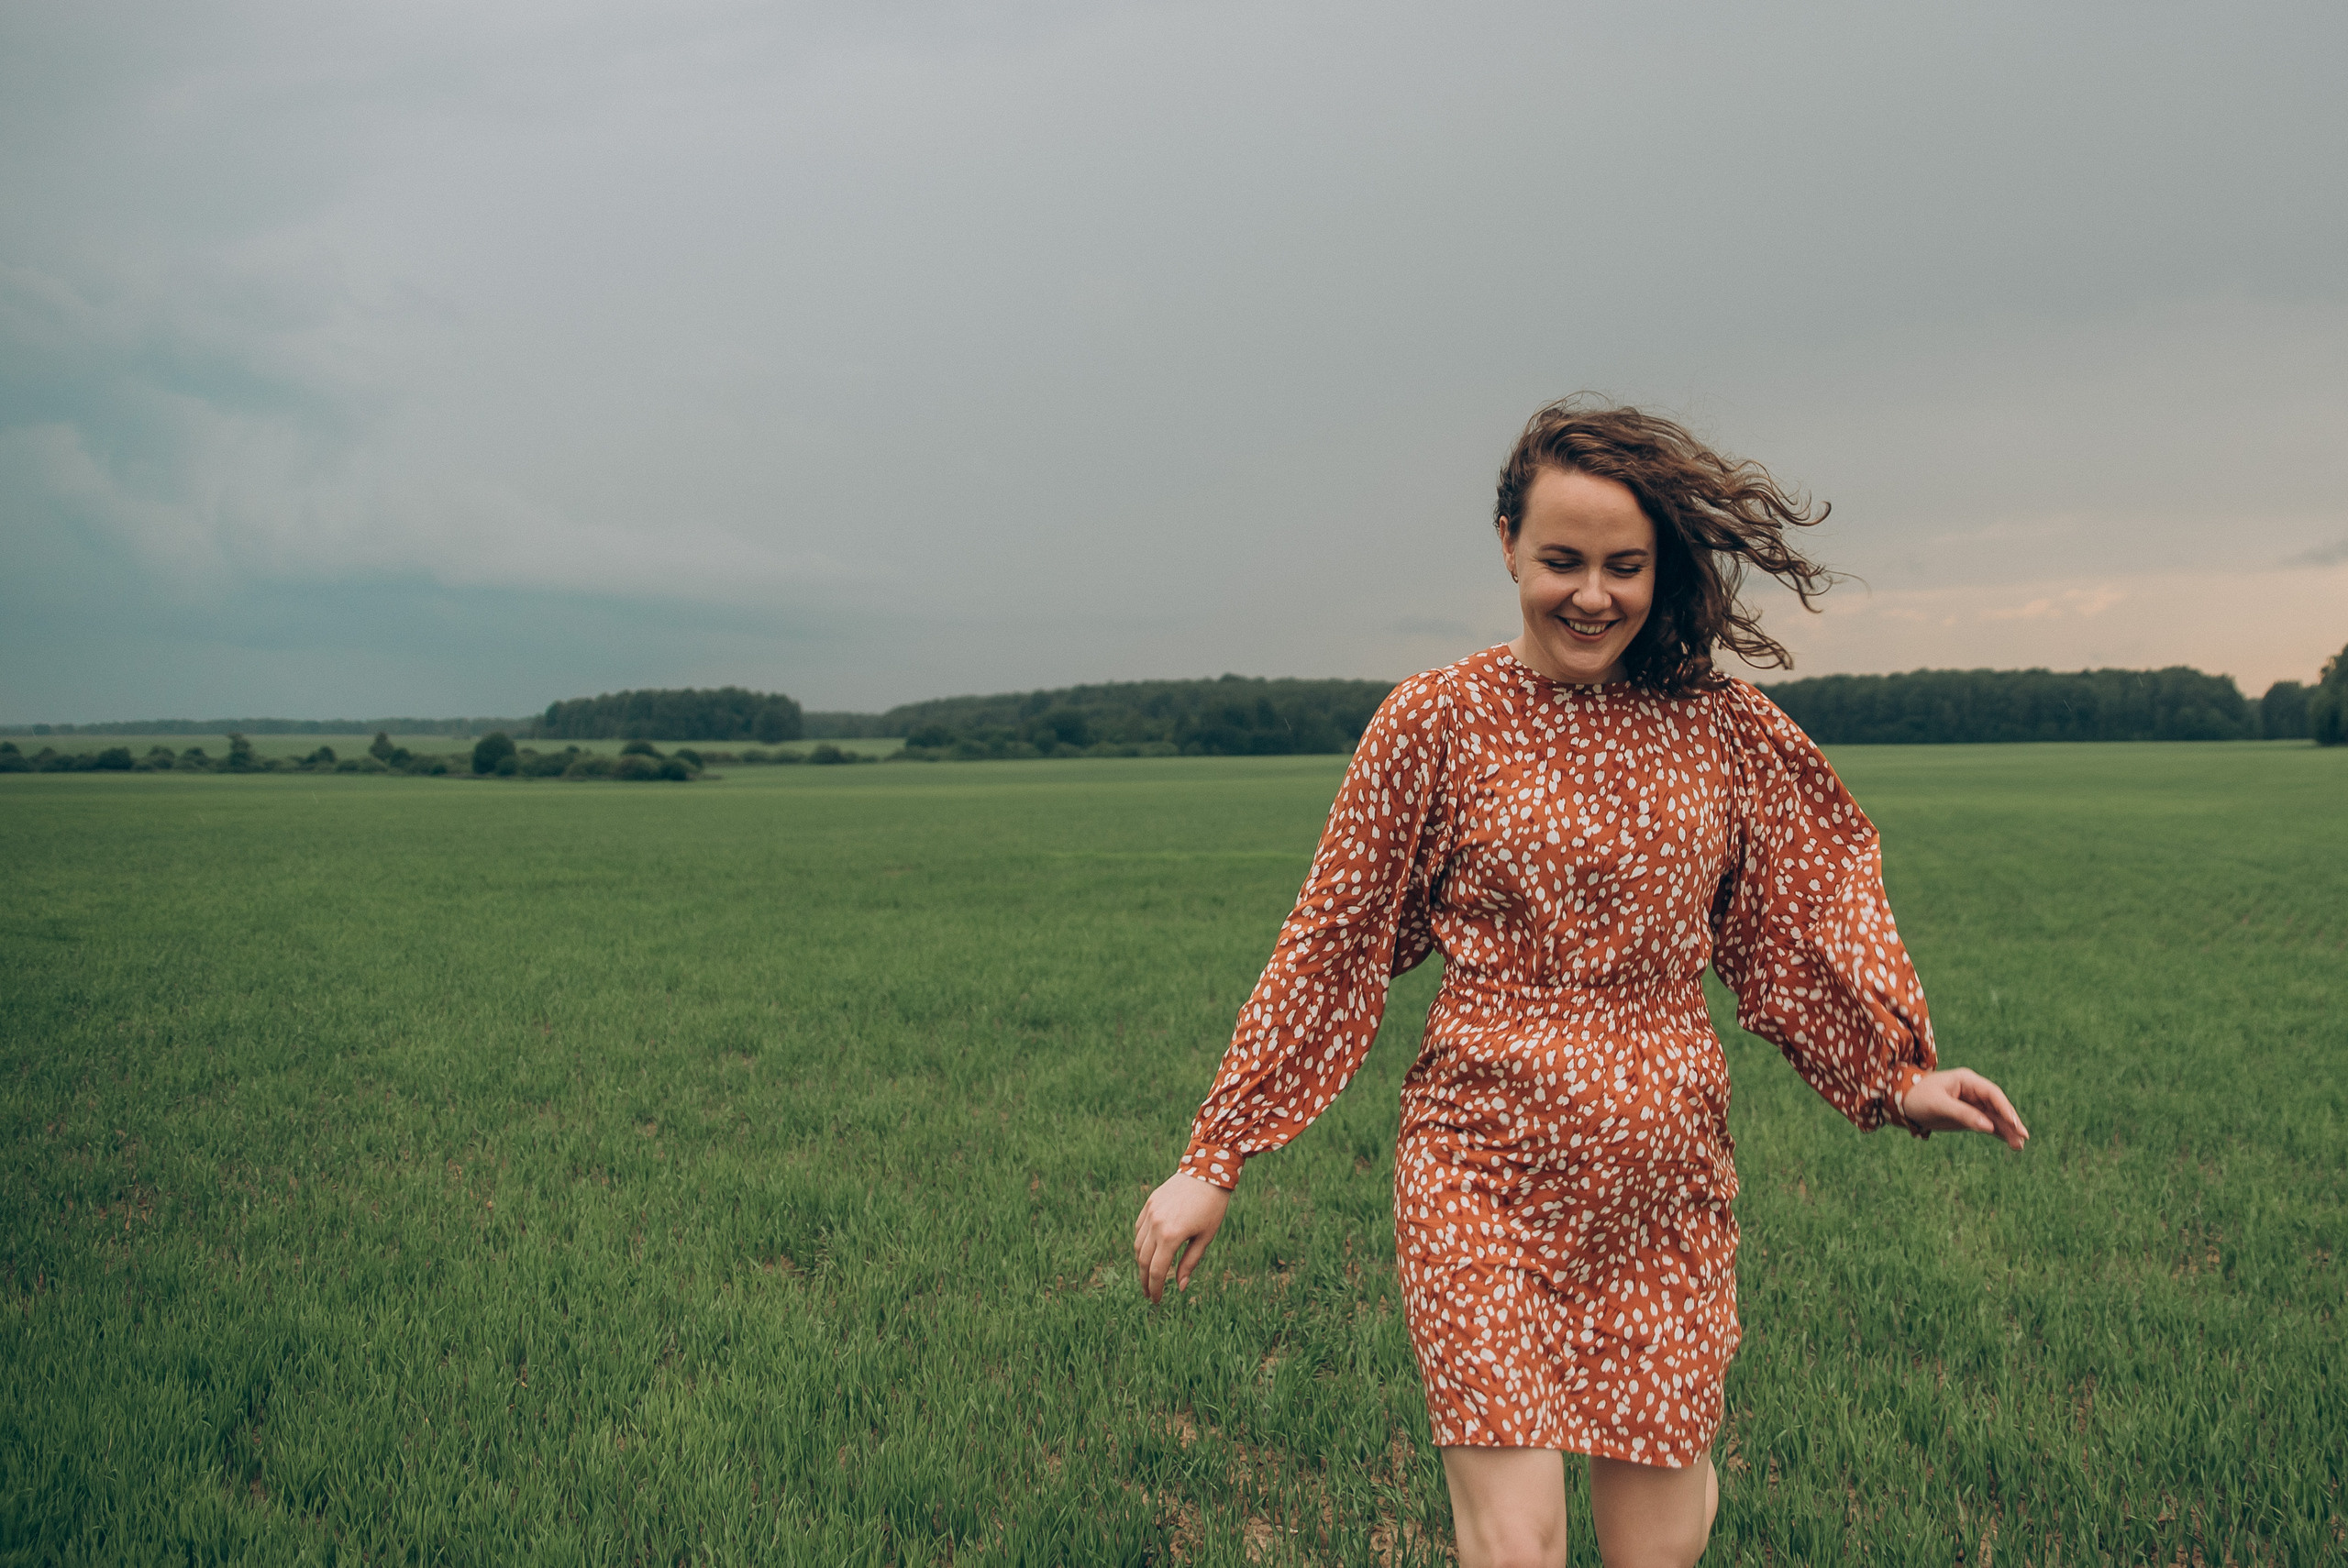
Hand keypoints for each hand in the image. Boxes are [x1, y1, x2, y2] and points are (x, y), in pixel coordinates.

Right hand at [1132, 1172, 1230, 1303]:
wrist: (1208, 1171)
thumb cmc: (1212, 1206)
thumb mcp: (1205, 1237)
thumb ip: (1190, 1263)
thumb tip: (1179, 1287)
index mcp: (1171, 1236)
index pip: (1157, 1271)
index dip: (1155, 1289)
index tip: (1157, 1301)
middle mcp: (1156, 1225)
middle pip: (1143, 1261)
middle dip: (1145, 1280)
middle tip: (1149, 1294)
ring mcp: (1150, 1213)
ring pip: (1138, 1245)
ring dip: (1141, 1263)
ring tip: (1148, 1275)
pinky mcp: (1149, 1203)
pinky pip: (1139, 1229)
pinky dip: (1140, 1243)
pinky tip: (1147, 1251)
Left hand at [1898, 1068, 2028, 1148]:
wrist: (1902, 1102)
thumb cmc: (1918, 1098)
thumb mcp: (1938, 1105)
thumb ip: (1963, 1114)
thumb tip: (1988, 1126)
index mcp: (1967, 1080)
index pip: (1992, 1094)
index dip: (2006, 1108)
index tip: (2015, 1124)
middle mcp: (1973, 1091)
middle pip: (1998, 1106)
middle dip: (2011, 1121)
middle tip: (2023, 1137)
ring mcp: (1973, 1104)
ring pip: (1995, 1118)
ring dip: (2008, 1131)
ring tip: (2020, 1147)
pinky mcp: (1969, 1116)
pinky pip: (1988, 1124)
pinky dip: (1999, 1134)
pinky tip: (2012, 1144)